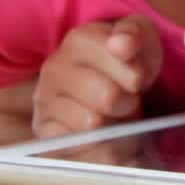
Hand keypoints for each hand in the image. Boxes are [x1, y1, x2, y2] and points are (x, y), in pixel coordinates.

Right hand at [32, 15, 161, 137]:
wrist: (105, 83)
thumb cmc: (125, 60)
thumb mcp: (140, 38)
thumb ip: (134, 34)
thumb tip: (121, 44)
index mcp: (80, 40)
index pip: (125, 69)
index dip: (137, 77)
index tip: (136, 75)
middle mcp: (55, 69)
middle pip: (109, 99)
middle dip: (127, 103)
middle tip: (125, 98)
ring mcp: (45, 101)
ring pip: (93, 126)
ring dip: (113, 128)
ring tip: (112, 114)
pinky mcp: (44, 132)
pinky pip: (78, 150)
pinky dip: (98, 149)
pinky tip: (101, 135)